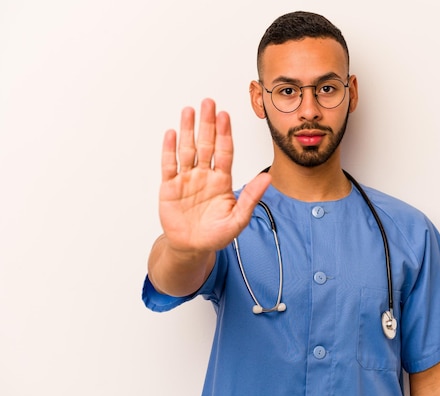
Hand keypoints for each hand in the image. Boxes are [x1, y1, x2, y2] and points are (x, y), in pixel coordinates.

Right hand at [159, 98, 270, 254]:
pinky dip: (169, 150)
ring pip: (187, 149)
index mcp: (222, 180)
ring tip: (189, 111)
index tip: (225, 115)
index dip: (225, 133)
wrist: (192, 247)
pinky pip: (169, 165)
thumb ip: (251, 198)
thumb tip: (268, 178)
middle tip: (208, 102)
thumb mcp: (238, 219)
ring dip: (188, 130)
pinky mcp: (170, 187)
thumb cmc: (216, 234)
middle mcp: (205, 175)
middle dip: (207, 124)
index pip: (225, 151)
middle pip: (206, 144)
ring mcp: (187, 179)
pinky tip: (172, 134)